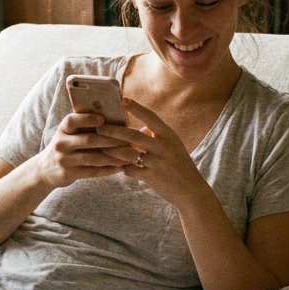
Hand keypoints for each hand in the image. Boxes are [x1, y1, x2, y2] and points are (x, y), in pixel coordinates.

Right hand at [32, 111, 133, 187]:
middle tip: (130, 141)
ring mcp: (64, 159)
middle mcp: (61, 143)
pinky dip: (107, 170)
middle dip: (112, 140)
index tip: (103, 119)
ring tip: (130, 156)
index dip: (87, 119)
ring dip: (114, 157)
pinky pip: (92, 172)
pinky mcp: (69, 174)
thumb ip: (86, 125)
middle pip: (89, 140)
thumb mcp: (70, 133)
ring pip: (93, 158)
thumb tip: (116, 117)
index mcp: (63, 128)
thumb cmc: (67, 146)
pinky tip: (120, 168)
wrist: (46, 169)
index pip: (72, 120)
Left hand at [93, 98, 208, 205]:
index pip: (151, 118)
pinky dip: (122, 168)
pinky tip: (114, 167)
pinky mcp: (152, 177)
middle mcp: (163, 147)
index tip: (123, 99)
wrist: (190, 190)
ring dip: (112, 151)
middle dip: (114, 131)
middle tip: (99, 128)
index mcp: (169, 135)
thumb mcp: (171, 145)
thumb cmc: (178, 164)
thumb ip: (154, 136)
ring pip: (129, 154)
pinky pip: (131, 171)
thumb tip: (135, 129)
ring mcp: (158, 163)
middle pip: (134, 136)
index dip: (137, 108)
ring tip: (99, 147)